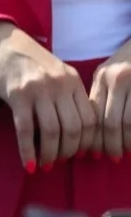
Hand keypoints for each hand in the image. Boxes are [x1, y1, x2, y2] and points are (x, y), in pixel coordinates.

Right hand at [0, 21, 95, 169]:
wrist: (1, 45)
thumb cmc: (29, 64)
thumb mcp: (57, 75)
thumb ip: (68, 97)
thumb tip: (76, 133)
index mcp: (73, 81)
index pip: (89, 120)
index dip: (86, 143)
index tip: (77, 154)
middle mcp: (60, 85)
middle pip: (73, 128)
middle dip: (68, 151)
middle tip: (59, 161)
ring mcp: (38, 90)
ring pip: (52, 131)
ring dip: (49, 154)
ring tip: (45, 164)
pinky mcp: (17, 96)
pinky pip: (25, 130)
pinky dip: (28, 151)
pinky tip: (28, 164)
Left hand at [93, 39, 130, 160]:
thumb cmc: (128, 60)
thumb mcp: (109, 73)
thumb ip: (99, 95)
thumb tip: (90, 129)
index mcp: (103, 77)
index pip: (93, 113)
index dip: (91, 136)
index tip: (91, 152)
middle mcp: (119, 80)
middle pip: (111, 122)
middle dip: (110, 144)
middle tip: (111, 156)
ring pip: (129, 122)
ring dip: (127, 142)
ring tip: (124, 152)